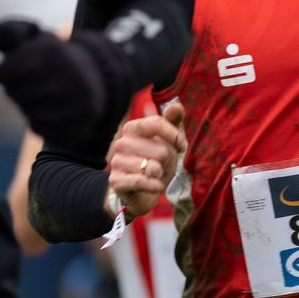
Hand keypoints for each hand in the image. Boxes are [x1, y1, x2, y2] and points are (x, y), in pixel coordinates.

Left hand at [0, 19, 131, 147]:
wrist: (95, 75)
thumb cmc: (51, 58)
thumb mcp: (30, 37)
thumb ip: (5, 32)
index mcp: (50, 51)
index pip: (5, 74)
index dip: (5, 75)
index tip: (15, 71)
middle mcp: (66, 74)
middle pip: (17, 95)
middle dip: (17, 92)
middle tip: (30, 85)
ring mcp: (77, 100)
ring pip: (30, 114)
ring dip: (29, 108)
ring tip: (41, 97)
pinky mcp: (83, 121)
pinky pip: (45, 131)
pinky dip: (41, 124)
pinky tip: (49, 112)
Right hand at [107, 103, 185, 219]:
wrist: (140, 192)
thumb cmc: (155, 162)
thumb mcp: (167, 141)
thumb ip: (172, 122)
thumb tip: (176, 106)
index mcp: (131, 128)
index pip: (156, 123)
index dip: (174, 136)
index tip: (182, 147)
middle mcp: (120, 142)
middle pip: (160, 149)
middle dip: (167, 161)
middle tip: (162, 166)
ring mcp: (116, 161)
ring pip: (152, 167)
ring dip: (160, 175)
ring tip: (155, 176)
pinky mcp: (116, 180)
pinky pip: (141, 181)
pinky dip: (154, 186)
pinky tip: (155, 186)